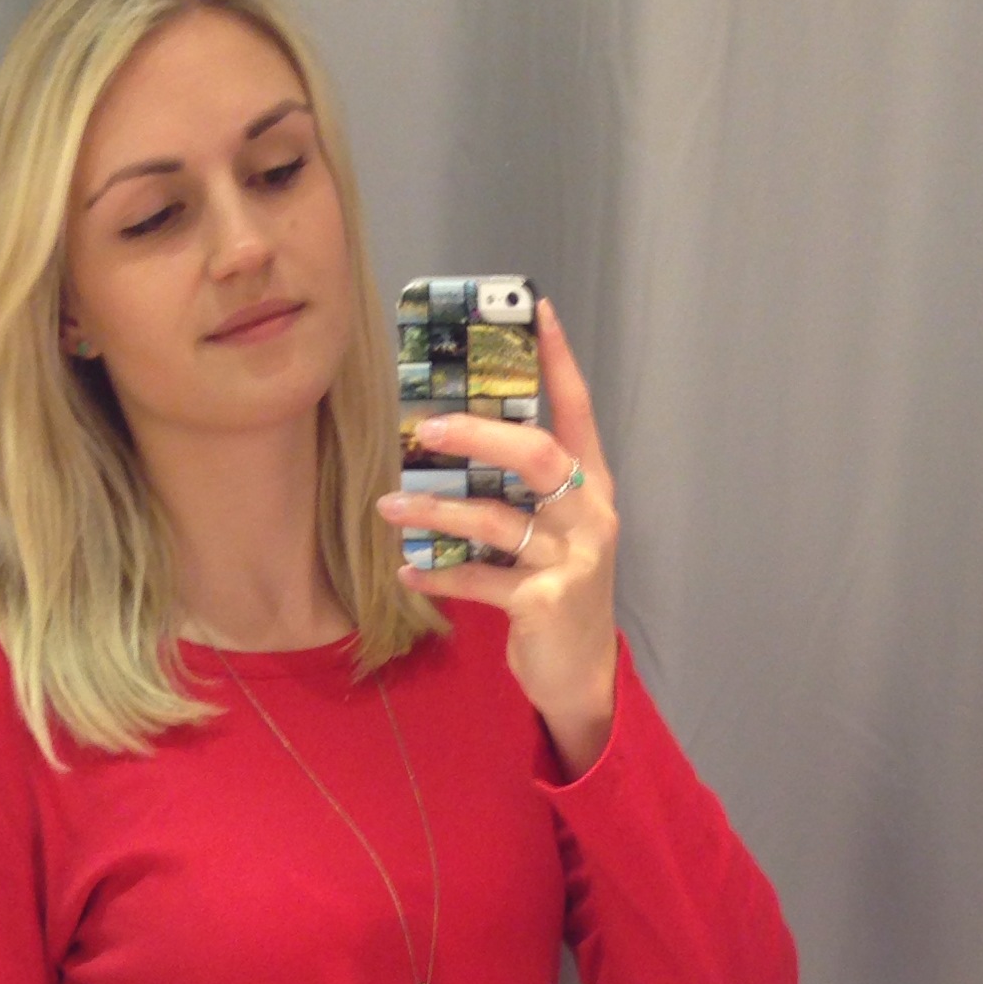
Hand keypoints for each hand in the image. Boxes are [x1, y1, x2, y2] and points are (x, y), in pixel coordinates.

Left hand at [376, 297, 619, 775]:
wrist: (580, 674)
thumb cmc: (556, 592)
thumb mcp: (551, 533)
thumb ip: (521, 492)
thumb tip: (453, 446)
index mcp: (592, 486)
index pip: (579, 410)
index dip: (559, 360)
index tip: (536, 309)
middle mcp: (589, 515)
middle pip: (536, 455)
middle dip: (478, 436)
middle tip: (424, 429)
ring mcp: (571, 560)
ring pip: (496, 520)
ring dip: (436, 513)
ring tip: (390, 508)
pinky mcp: (544, 603)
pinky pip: (479, 580)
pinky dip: (437, 576)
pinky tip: (405, 572)